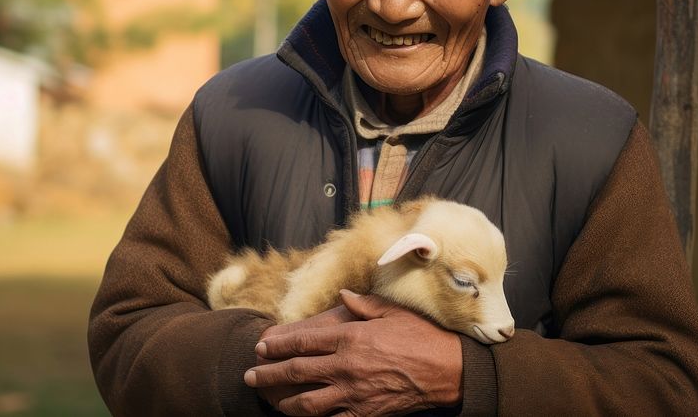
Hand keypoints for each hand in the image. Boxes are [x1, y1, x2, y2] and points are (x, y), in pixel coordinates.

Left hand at [246, 290, 462, 415]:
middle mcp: (346, 366)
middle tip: (250, 375)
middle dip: (269, 374)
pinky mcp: (364, 413)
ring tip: (271, 401)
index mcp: (351, 337)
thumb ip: (363, 304)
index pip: (304, 341)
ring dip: (284, 402)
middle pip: (297, 372)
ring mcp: (354, 393)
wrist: (447, 371)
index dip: (278, 344)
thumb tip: (343, 294)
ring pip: (307, 403)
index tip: (261, 345)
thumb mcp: (392, 312)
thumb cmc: (422, 337)